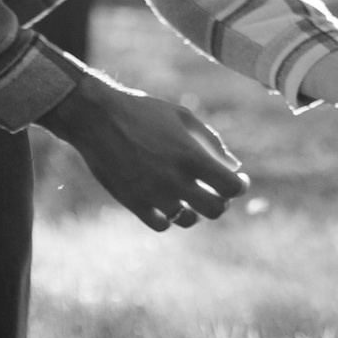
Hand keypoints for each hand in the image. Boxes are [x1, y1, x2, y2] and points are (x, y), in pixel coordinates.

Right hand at [55, 76, 248, 230]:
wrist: (98, 119)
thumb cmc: (144, 112)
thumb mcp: (183, 117)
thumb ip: (211, 142)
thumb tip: (234, 166)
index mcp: (191, 156)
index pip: (230, 186)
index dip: (239, 186)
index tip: (238, 181)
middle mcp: (175, 180)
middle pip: (215, 210)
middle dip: (222, 202)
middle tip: (218, 192)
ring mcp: (153, 195)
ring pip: (188, 220)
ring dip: (196, 210)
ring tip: (191, 195)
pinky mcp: (133, 204)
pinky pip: (162, 225)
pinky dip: (170, 218)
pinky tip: (169, 203)